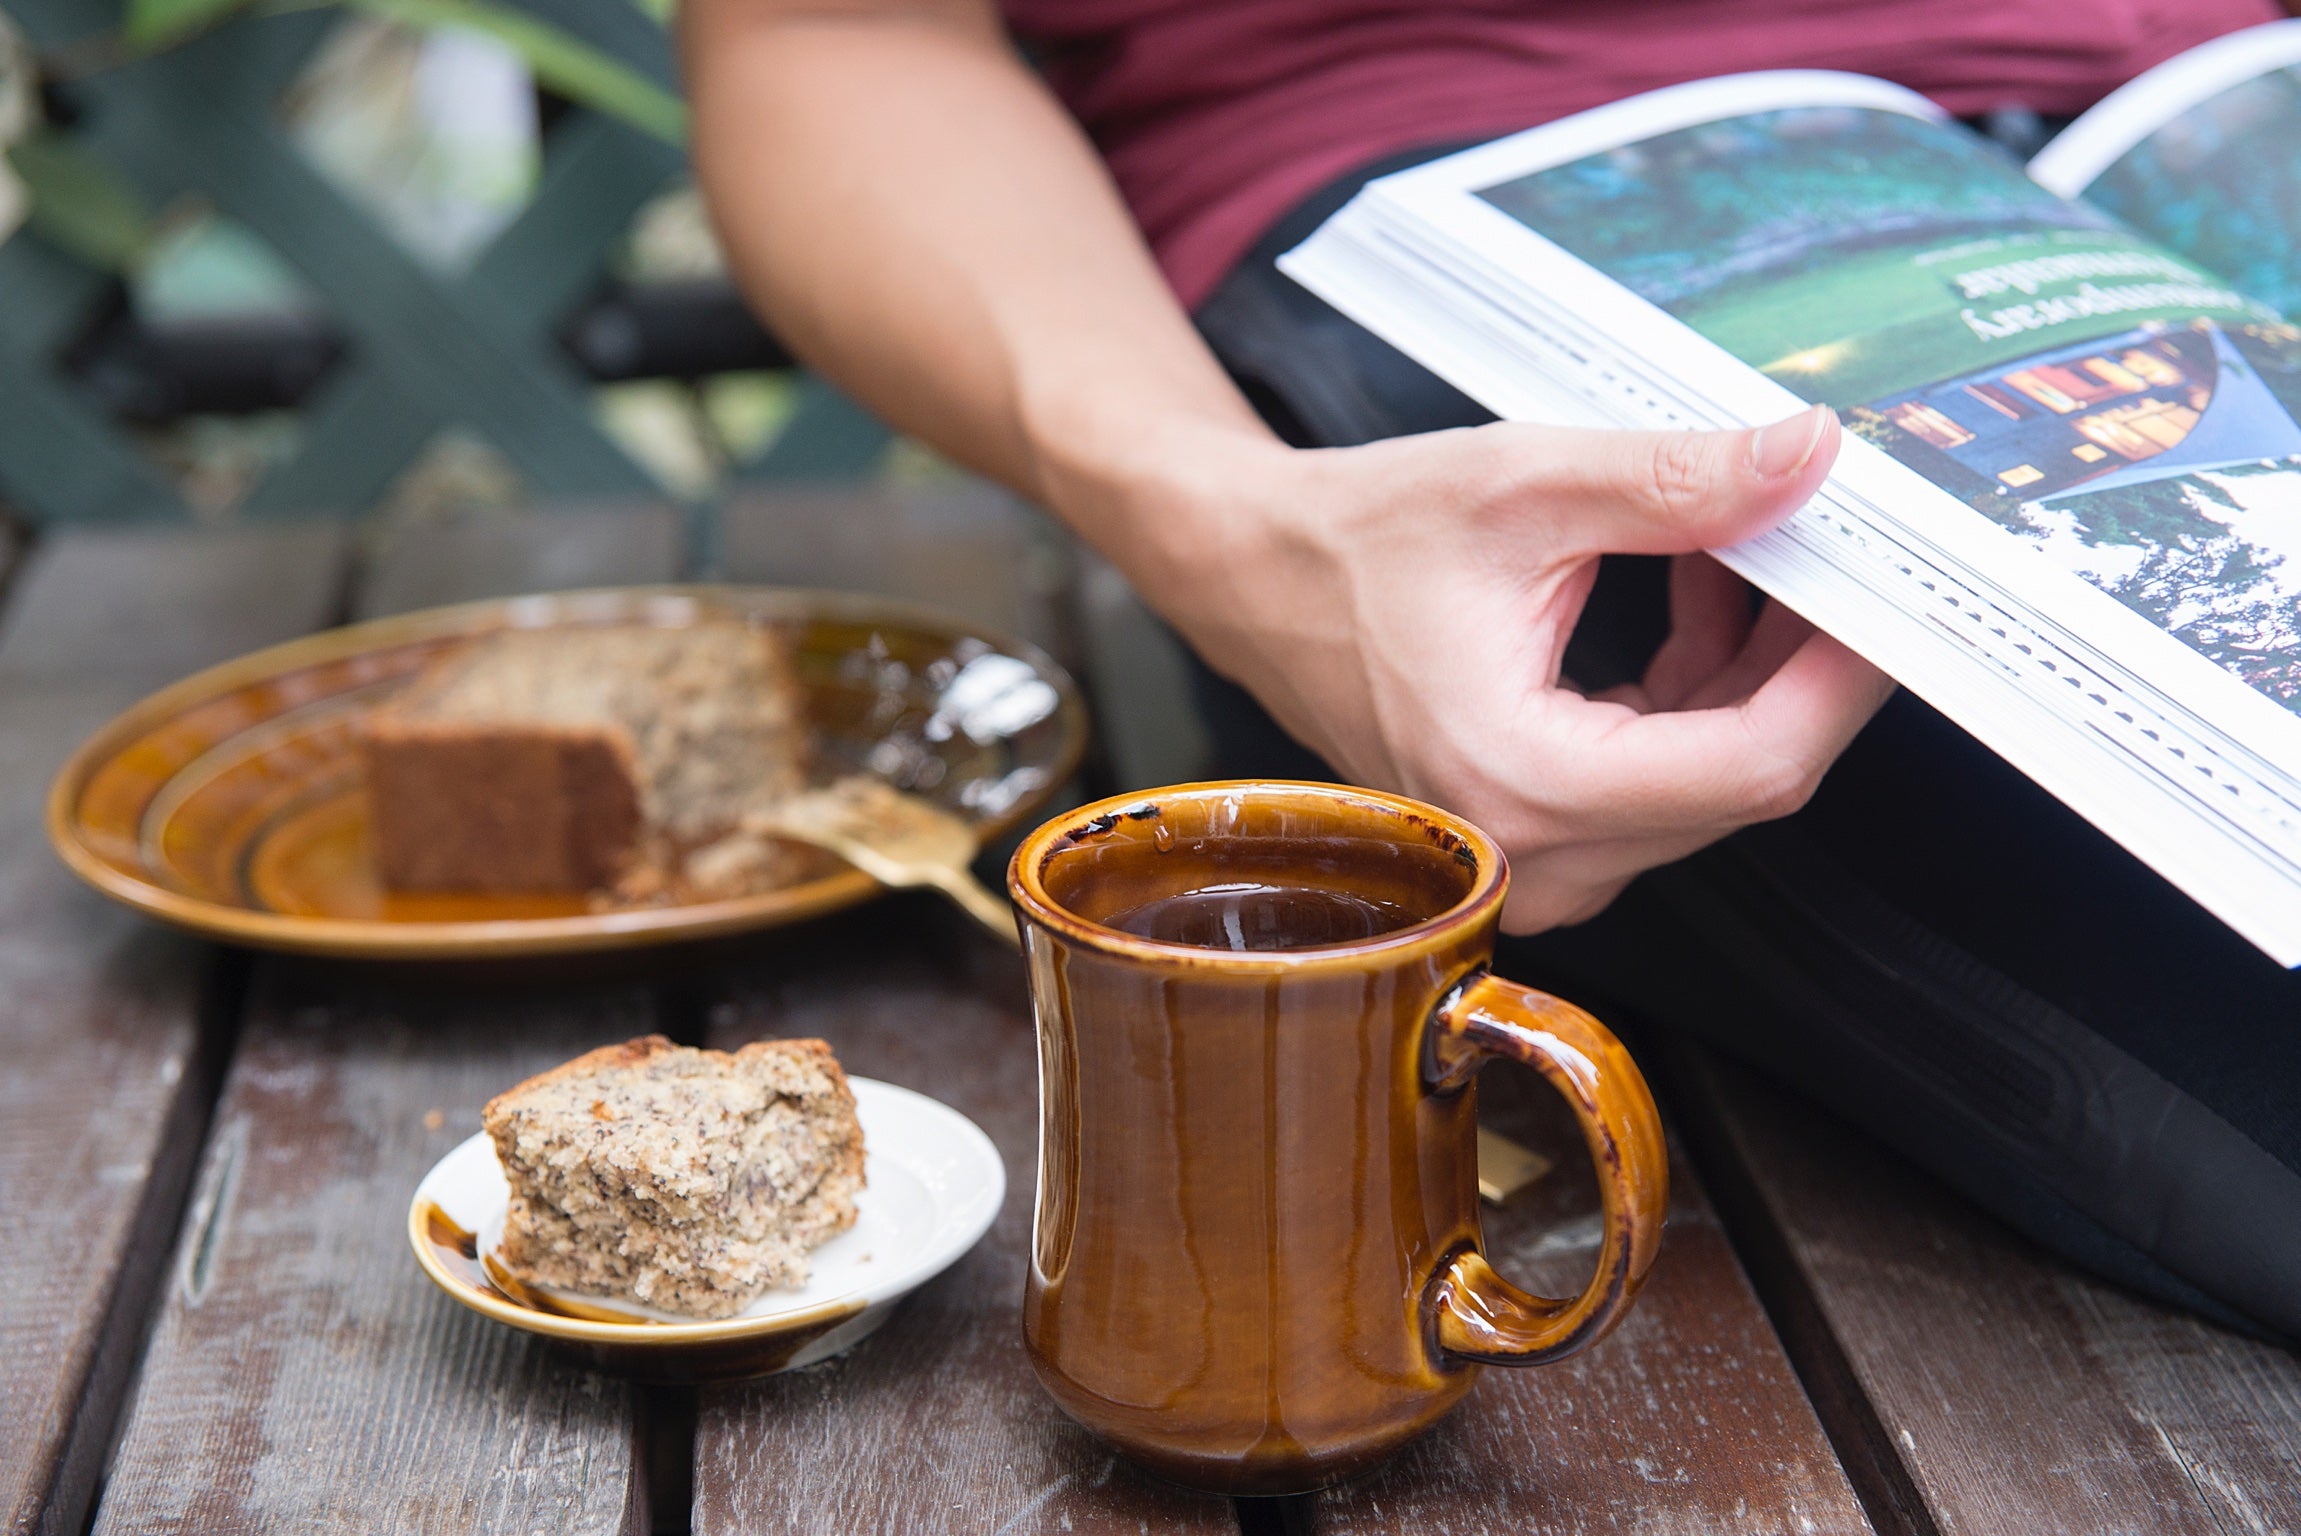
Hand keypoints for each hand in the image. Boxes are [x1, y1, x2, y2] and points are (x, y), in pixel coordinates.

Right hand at [1124, 406, 1896, 932]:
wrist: (1254, 581)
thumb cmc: (1358, 541)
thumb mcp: (1523, 487)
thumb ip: (1678, 481)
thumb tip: (1812, 461)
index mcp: (1527, 783)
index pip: (1755, 763)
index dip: (1845, 677)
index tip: (1894, 591)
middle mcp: (1536, 855)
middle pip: (1745, 773)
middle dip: (1807, 657)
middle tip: (1839, 541)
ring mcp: (1539, 861)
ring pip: (1714, 775)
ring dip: (1756, 665)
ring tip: (1758, 546)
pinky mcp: (1541, 838)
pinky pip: (1667, 776)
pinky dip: (1701, 687)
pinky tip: (1700, 593)